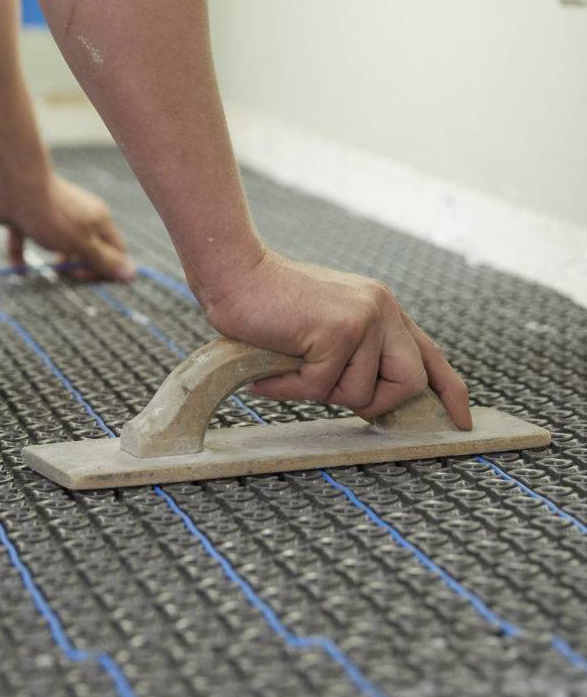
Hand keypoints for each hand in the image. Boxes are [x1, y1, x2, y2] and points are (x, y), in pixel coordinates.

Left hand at [0, 174, 135, 281]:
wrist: (12, 185)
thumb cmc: (51, 215)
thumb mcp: (82, 243)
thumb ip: (104, 260)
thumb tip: (132, 273)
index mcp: (98, 220)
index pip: (116, 251)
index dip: (106, 270)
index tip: (87, 278)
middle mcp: (79, 217)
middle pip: (89, 249)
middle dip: (81, 268)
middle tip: (67, 275)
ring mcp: (52, 216)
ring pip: (60, 245)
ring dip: (57, 262)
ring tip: (50, 271)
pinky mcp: (27, 218)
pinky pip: (26, 240)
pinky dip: (21, 255)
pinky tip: (18, 269)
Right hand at [205, 249, 472, 427]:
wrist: (235, 275)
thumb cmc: (270, 306)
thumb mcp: (326, 328)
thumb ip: (356, 356)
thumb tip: (369, 404)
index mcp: (384, 308)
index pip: (431, 356)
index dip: (451, 392)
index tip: (462, 420)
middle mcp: (383, 309)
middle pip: (410, 382)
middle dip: (373, 403)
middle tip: (328, 391)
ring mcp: (364, 318)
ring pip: (360, 392)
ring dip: (319, 392)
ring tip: (290, 367)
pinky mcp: (338, 330)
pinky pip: (322, 388)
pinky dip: (292, 387)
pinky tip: (274, 368)